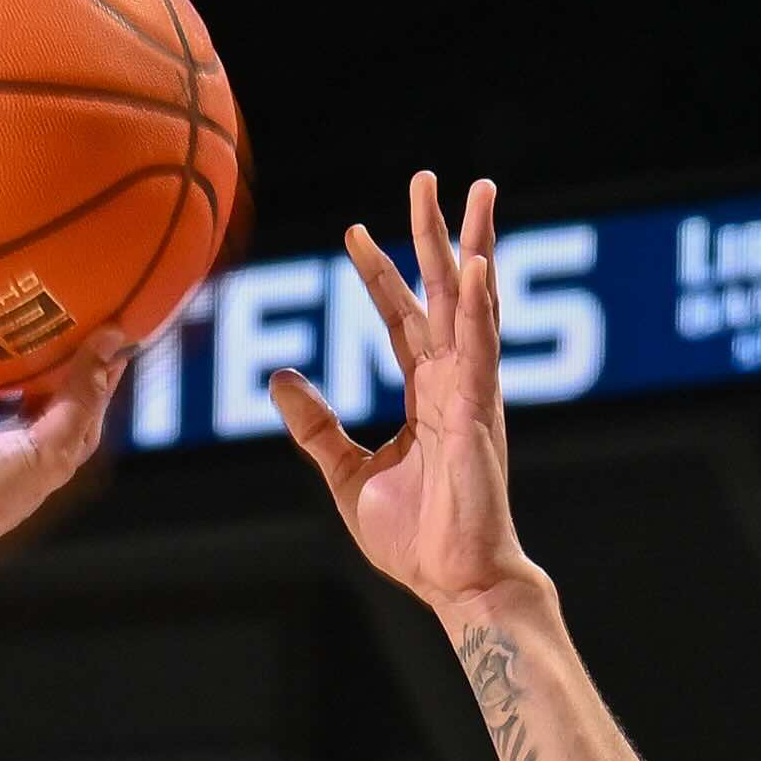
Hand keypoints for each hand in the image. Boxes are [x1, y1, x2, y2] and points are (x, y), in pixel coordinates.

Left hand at [270, 174, 531, 617]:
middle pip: (442, 292)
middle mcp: (453, 382)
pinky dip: (479, 305)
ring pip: (471, 303)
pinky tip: (478, 264)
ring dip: (472, 245)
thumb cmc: (415, 539)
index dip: (378, 274)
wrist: (455, 582)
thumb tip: (279, 378)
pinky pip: (480, 348)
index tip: (354, 232)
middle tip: (429, 177)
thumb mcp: (346, 475)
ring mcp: (471, 392)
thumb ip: (316, 427)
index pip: (400, 318)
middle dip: (435, 234)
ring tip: (475, 192)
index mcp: (426, 395)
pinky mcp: (480, 413)